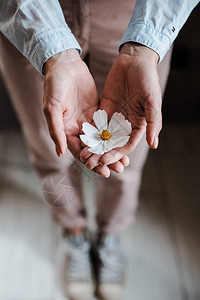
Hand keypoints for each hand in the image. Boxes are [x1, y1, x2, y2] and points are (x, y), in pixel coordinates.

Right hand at [43, 49, 128, 176]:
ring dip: (112, 150)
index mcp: (65, 131)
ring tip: (125, 161)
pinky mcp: (97, 111)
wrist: (64, 65)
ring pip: (102, 140)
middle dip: (105, 159)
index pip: (79, 152)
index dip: (91, 162)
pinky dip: (115, 135)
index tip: (103, 172)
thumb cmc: (54, 85)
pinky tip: (125, 141)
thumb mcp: (52, 108)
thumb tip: (61, 153)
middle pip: (93, 149)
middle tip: (118, 169)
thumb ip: (56, 130)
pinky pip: (107, 126)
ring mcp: (88, 120)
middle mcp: (77, 129)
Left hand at [80, 43, 161, 168]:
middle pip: (113, 145)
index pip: (126, 146)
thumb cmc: (148, 78)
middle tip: (91, 164)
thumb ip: (153, 121)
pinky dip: (89, 132)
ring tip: (83, 156)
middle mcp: (126, 124)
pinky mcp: (104, 108)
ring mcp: (114, 116)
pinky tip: (80, 139)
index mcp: (138, 125)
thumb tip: (154, 144)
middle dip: (102, 155)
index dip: (116, 155)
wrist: (134, 59)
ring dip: (94, 147)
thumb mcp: (153, 100)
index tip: (105, 161)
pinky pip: (96, 122)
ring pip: (103, 136)